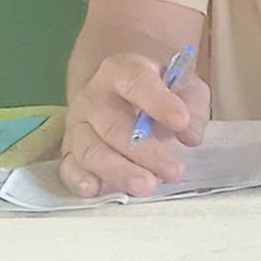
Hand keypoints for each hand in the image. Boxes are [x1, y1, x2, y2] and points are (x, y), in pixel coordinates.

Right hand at [58, 51, 210, 197]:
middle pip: (114, 125)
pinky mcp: (70, 149)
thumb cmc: (162, 90)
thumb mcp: (185, 87)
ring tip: (147, 186)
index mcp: (122, 71)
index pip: (136, 83)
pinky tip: (97, 189)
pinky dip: (79, 180)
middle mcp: (94, 97)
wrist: (129, 90)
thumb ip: (191, 105)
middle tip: (173, 171)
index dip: (158, 102)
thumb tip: (190, 135)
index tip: (181, 121)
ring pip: (90, 150)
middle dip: (145, 152)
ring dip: (119, 171)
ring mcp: (77, 124)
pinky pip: (69, 166)